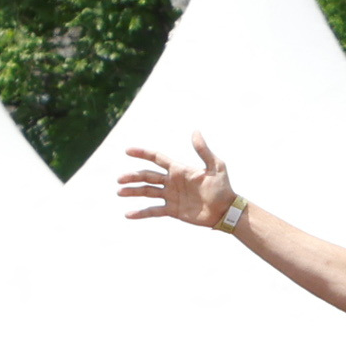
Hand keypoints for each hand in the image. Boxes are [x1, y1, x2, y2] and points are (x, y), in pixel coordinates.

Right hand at [120, 140, 241, 232]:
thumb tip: (195, 131)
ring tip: (120, 192)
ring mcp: (171, 196)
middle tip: (119, 179)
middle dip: (133, 176)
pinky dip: (141, 213)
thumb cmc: (222, 187)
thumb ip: (203, 151)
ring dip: (133, 192)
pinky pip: (154, 211)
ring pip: (147, 192)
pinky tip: (128, 214)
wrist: (226, 210)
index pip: (157, 158)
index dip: (143, 153)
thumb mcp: (215, 166)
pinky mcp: (173, 210)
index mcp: (179, 169)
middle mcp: (172, 181)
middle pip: (147, 176)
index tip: (128, 151)